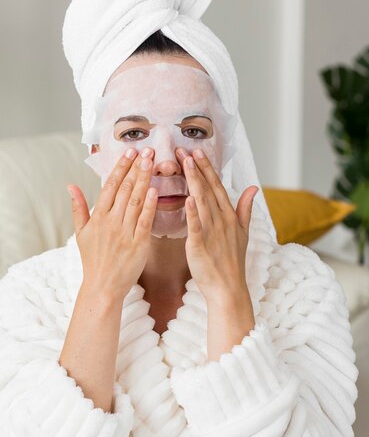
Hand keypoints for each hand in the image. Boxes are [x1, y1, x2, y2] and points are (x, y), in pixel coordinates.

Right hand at [66, 148, 157, 299]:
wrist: (102, 286)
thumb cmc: (93, 260)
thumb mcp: (80, 233)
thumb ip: (78, 208)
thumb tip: (71, 186)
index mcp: (97, 217)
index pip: (110, 186)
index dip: (120, 167)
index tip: (129, 152)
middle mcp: (110, 222)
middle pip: (124, 189)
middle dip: (135, 168)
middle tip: (146, 150)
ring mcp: (124, 233)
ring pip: (135, 201)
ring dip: (144, 180)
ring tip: (152, 162)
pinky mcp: (138, 245)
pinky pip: (144, 221)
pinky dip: (149, 206)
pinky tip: (154, 190)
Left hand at [177, 147, 258, 301]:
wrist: (228, 288)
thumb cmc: (231, 262)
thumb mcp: (243, 233)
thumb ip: (245, 209)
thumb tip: (253, 187)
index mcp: (229, 216)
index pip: (217, 186)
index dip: (207, 168)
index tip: (197, 151)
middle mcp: (221, 220)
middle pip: (208, 188)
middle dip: (196, 167)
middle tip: (184, 148)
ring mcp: (212, 231)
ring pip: (201, 200)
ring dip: (193, 180)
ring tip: (183, 162)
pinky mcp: (201, 244)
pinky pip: (196, 225)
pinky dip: (193, 211)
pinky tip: (188, 197)